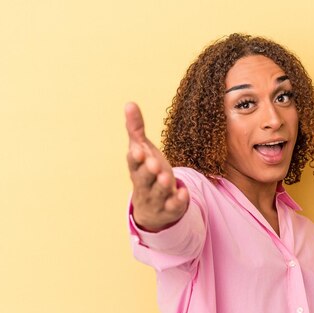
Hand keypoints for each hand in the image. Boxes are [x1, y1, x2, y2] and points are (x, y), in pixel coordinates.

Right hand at [125, 102, 188, 231]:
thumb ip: (136, 129)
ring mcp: (157, 199)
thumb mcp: (143, 150)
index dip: (135, 158)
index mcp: (137, 170)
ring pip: (158, 194)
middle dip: (147, 173)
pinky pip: (174, 206)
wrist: (153, 207)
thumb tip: (130, 103)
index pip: (133, 164)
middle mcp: (144, 186)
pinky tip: (184, 192)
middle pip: (143, 180)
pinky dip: (178, 201)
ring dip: (162, 187)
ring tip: (167, 178)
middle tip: (153, 164)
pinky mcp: (170, 209)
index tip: (137, 150)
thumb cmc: (147, 172)